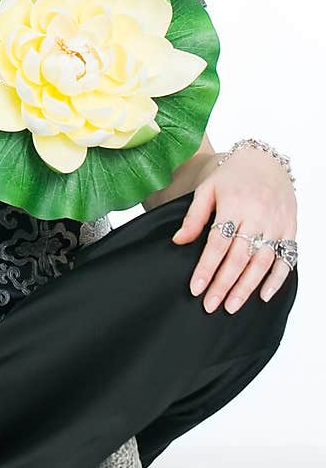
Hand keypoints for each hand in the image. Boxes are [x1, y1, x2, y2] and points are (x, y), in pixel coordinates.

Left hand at [170, 147, 296, 312]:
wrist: (265, 161)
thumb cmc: (232, 176)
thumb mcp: (207, 189)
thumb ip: (194, 216)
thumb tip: (178, 241)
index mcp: (234, 205)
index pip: (218, 243)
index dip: (207, 267)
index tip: (196, 288)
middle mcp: (257, 216)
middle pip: (239, 257)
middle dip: (224, 284)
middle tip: (211, 305)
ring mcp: (276, 224)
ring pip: (262, 262)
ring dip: (247, 287)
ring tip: (232, 306)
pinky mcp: (290, 229)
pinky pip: (286, 258)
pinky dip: (277, 279)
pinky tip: (263, 296)